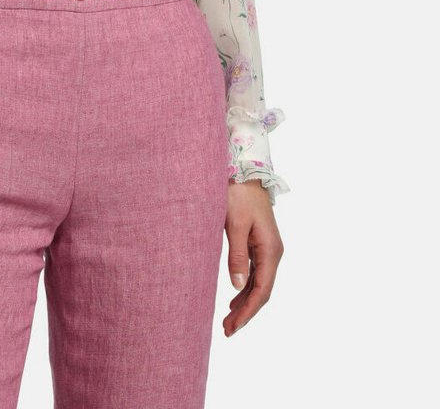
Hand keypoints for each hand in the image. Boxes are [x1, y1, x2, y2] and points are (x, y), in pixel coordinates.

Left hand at [223, 179, 283, 336]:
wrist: (244, 171)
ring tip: (228, 320)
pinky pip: (255, 272)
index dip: (248, 311)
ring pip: (258, 283)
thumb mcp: (235, 224)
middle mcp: (273, 252)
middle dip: (246, 312)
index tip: (233, 326)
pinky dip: (245, 288)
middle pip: (262, 291)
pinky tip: (234, 298)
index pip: (262, 290)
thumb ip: (237, 255)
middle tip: (227, 330)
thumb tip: (238, 285)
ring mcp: (267, 248)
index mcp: (271, 249)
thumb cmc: (238, 194)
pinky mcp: (259, 243)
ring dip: (244, 302)